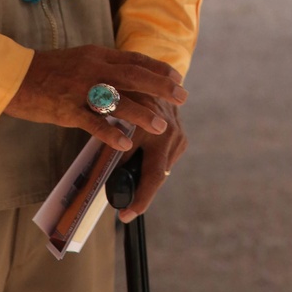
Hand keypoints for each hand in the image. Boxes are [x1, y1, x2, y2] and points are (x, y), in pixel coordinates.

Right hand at [4, 45, 186, 149]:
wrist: (13, 76)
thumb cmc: (46, 70)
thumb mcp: (79, 60)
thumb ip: (101, 67)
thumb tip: (126, 75)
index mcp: (97, 55)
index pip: (134, 59)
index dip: (157, 68)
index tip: (177, 77)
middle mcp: (92, 68)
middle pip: (134, 76)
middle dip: (161, 87)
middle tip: (182, 97)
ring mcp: (80, 89)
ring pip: (117, 100)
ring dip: (142, 114)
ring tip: (161, 125)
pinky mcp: (66, 109)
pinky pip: (92, 122)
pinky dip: (111, 133)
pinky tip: (126, 143)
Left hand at [117, 96, 187, 221]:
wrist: (147, 76)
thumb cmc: (124, 97)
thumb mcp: (116, 119)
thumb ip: (116, 145)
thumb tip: (109, 178)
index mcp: (155, 130)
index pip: (151, 176)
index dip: (139, 200)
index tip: (125, 215)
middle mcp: (171, 133)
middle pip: (157, 176)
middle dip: (141, 193)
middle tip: (126, 211)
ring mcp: (178, 135)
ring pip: (161, 170)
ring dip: (145, 176)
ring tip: (130, 182)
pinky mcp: (181, 137)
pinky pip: (165, 160)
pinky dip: (152, 165)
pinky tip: (141, 164)